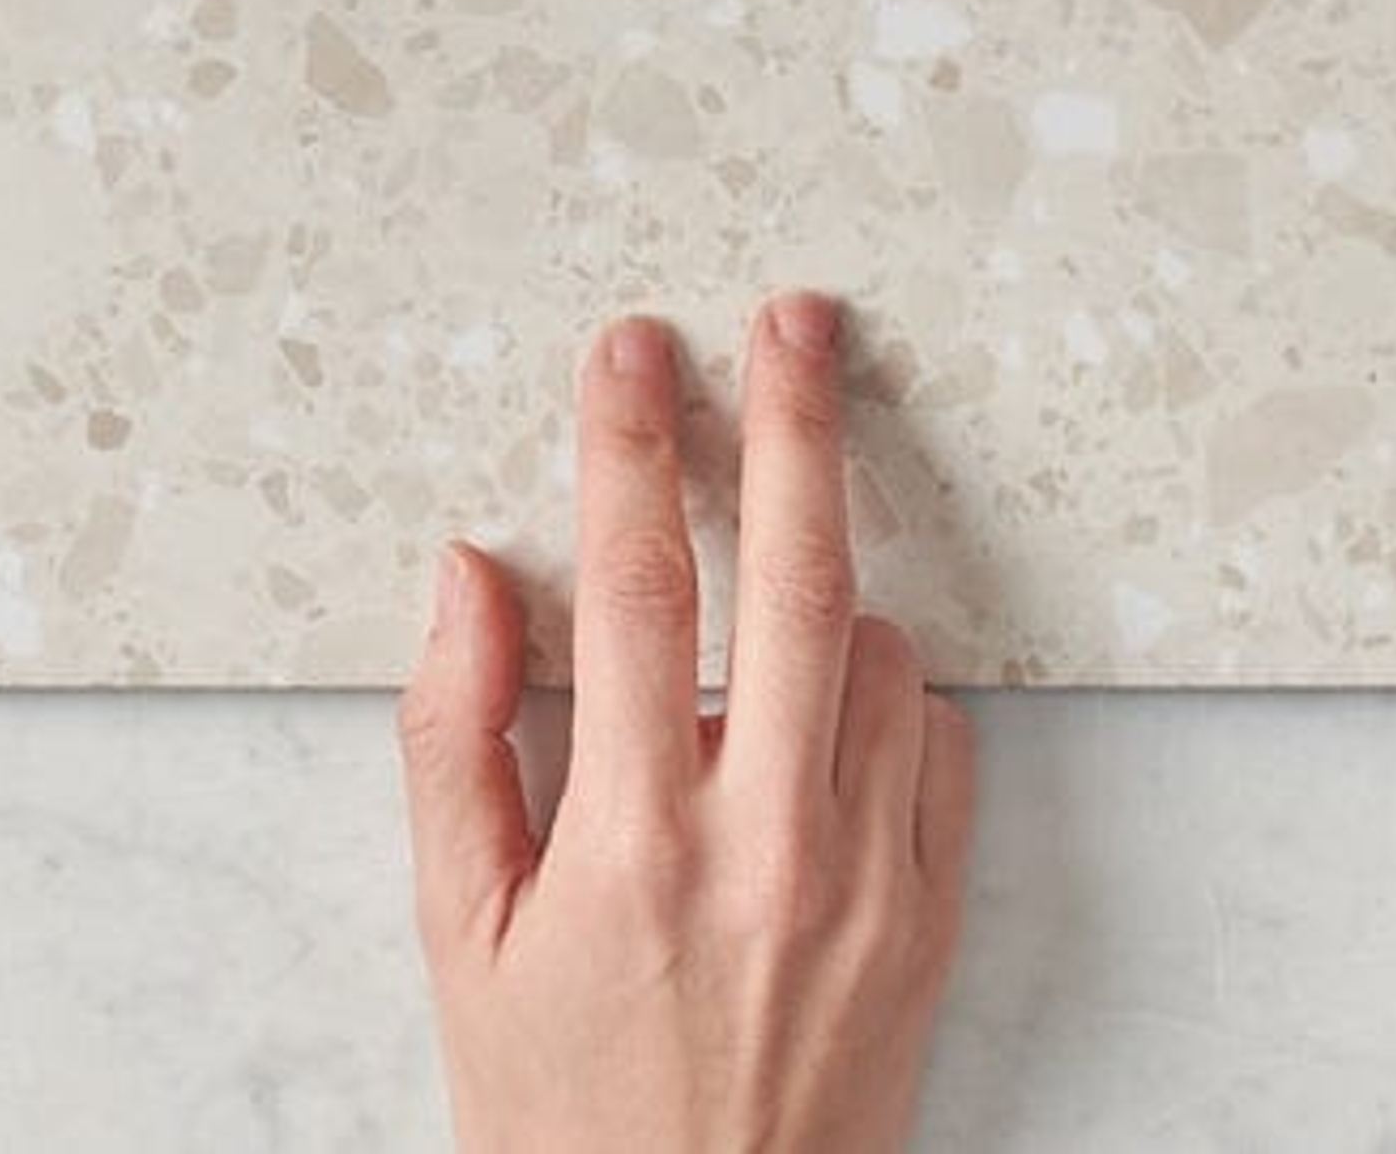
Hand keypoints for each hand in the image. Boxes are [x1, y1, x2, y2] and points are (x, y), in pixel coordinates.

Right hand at [398, 296, 974, 1153]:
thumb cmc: (562, 1114)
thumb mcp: (459, 938)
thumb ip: (454, 740)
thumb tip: (464, 574)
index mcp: (634, 843)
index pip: (638, 584)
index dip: (632, 445)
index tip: (631, 352)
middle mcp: (768, 849)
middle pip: (801, 576)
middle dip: (797, 423)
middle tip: (794, 321)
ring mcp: (869, 886)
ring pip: (884, 656)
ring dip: (831, 603)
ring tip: (762, 632)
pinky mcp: (933, 924)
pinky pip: (941, 747)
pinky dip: (892, 705)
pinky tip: (823, 730)